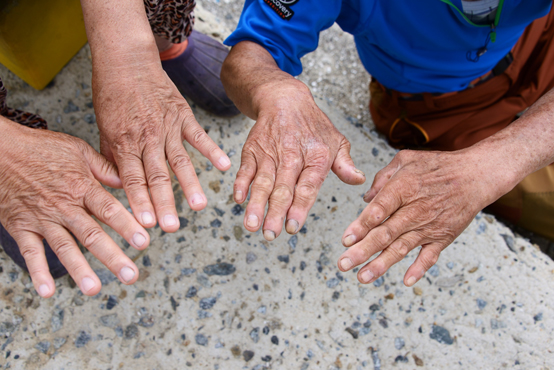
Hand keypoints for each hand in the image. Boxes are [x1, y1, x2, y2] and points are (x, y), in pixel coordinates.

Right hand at [0, 119, 149, 297]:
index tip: (144, 242)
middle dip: (112, 257)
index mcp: (81, 186)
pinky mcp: (21, 227)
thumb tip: (130, 182)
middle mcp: (64, 205)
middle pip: (91, 234)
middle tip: (131, 275)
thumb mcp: (78, 151)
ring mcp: (42, 218)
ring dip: (79, 270)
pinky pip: (30, 252)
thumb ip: (105, 169)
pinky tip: (47, 291)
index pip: (108, 210)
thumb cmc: (42, 148)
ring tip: (94, 289)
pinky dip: (37, 272)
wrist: (0, 150)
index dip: (127, 226)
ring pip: (64, 247)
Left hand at [93, 56, 230, 231]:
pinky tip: (224, 166)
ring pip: (180, 162)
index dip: (139, 202)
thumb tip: (118, 186)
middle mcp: (147, 138)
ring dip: (189, 186)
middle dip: (164, 204)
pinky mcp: (183, 116)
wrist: (127, 62)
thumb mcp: (103, 128)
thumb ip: (113, 158)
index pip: (132, 179)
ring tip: (199, 207)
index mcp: (125, 143)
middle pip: (157, 176)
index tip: (146, 224)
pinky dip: (212, 150)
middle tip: (171, 227)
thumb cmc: (112, 96)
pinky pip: (199, 136)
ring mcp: (167, 127)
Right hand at [234, 81, 365, 239]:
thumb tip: (358, 181)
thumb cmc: (313, 125)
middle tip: (271, 234)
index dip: (299, 207)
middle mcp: (292, 155)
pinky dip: (241, 184)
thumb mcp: (336, 140)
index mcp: (316, 156)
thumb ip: (345, 164)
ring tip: (252, 224)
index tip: (293, 226)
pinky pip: (246, 169)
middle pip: (283, 188)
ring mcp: (270, 153)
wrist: (284, 99)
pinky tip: (238, 200)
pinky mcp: (252, 150)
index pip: (307, 186)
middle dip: (275, 212)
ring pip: (263, 181)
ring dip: (256, 204)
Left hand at [337, 149, 515, 285]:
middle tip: (343, 264)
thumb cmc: (437, 166)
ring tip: (362, 277)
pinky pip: (430, 256)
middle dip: (362, 251)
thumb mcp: (406, 160)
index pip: (378, 210)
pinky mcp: (442, 237)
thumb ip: (382, 178)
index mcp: (404, 189)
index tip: (346, 239)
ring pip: (402, 249)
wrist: (475, 176)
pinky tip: (406, 281)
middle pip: (385, 234)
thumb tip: (366, 199)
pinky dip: (419, 269)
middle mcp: (415, 211)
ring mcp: (429, 226)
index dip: (361, 226)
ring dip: (381, 265)